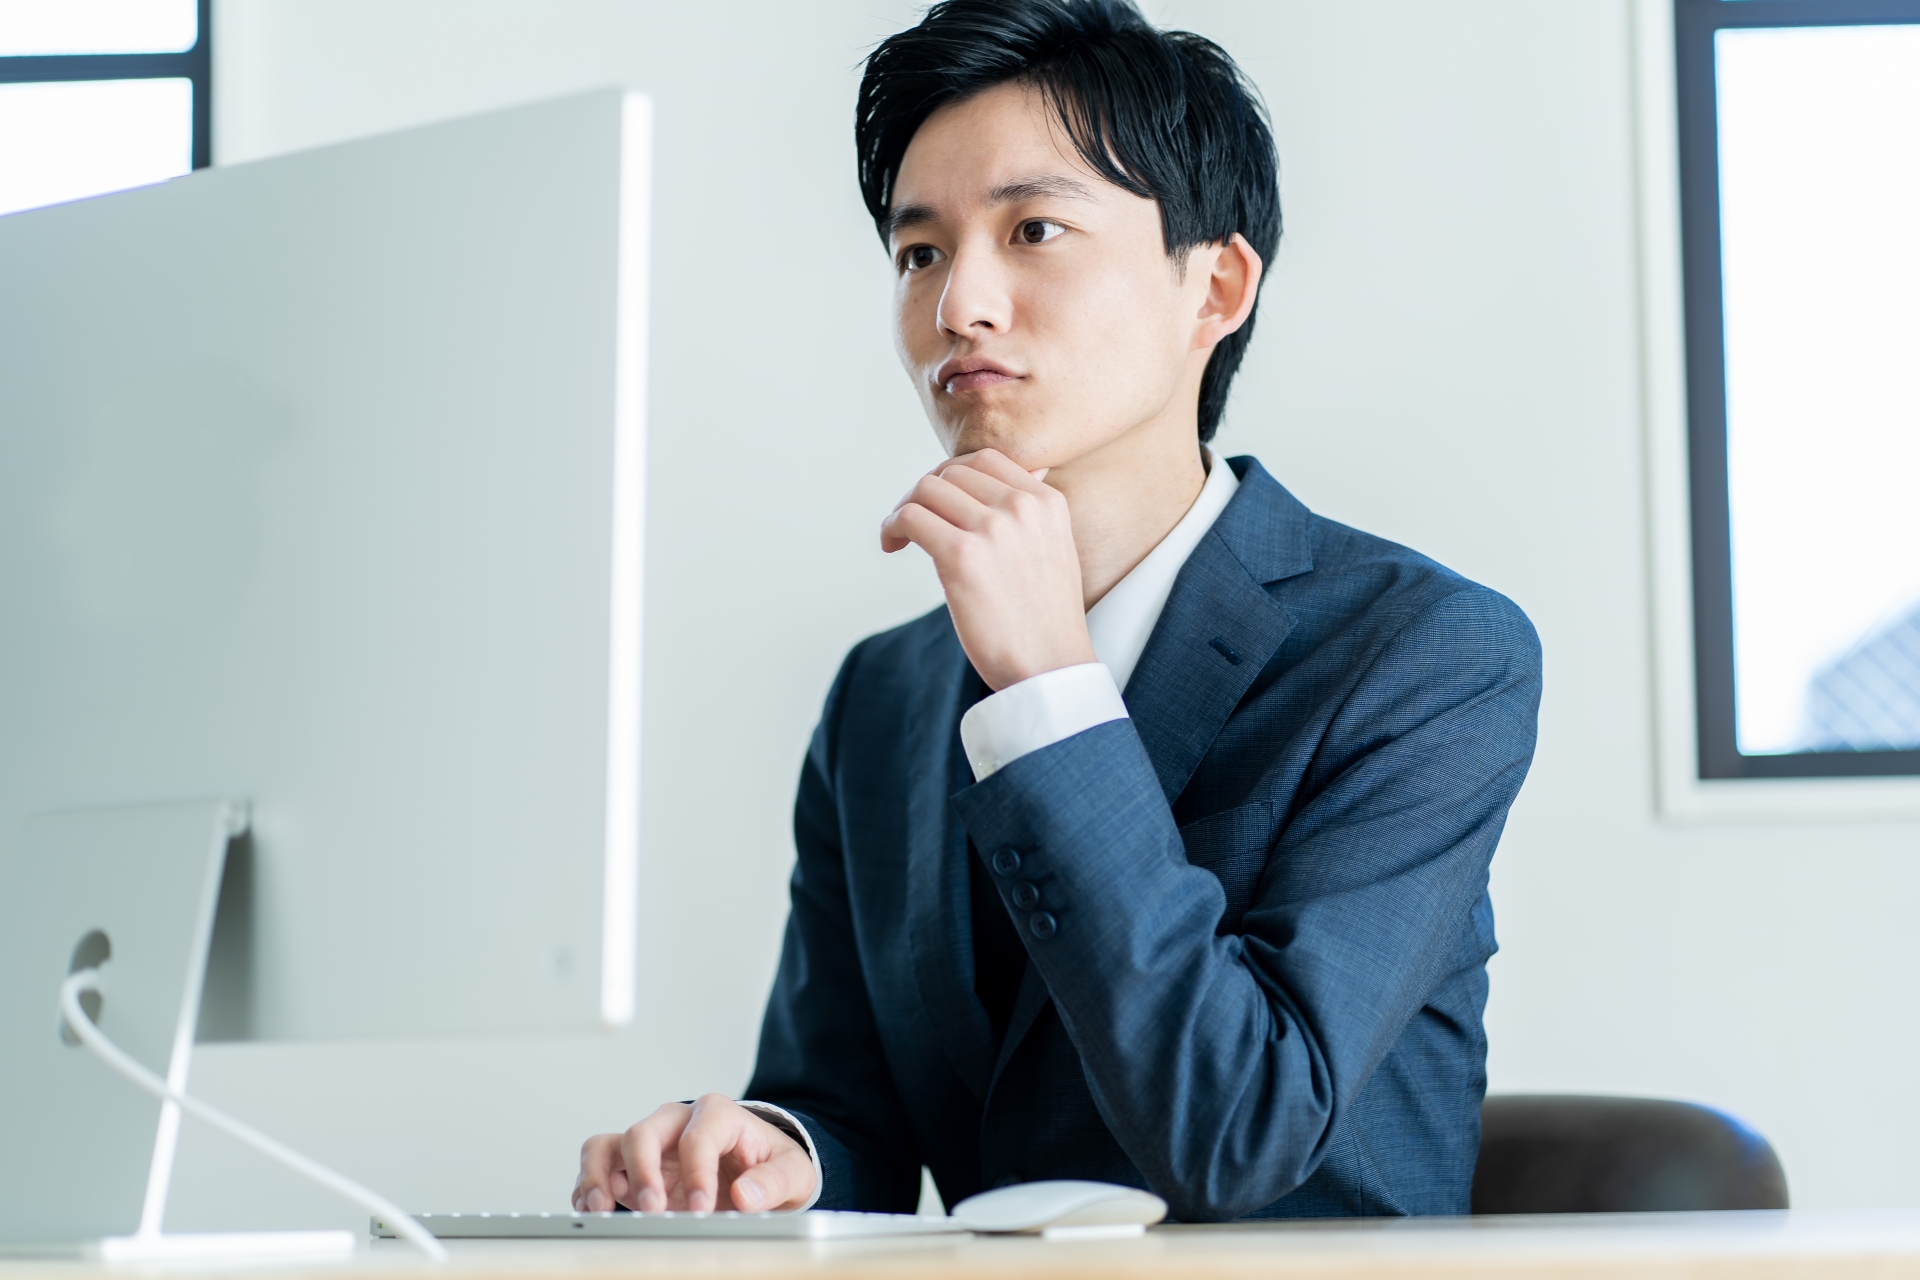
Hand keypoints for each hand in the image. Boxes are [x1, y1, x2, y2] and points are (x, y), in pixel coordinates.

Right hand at [572, 1095, 815, 1213]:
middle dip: (642, 1172)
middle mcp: (676, 1121)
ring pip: (608, 1144)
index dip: (697, 1173)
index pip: (699, 1137)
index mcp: (717, 1115)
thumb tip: (746, 1195)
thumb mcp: (792, 1172)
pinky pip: (599, 1166)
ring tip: (601, 1208)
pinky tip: (593, 1211)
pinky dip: (589, 1187)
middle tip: (652, 1210)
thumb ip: (773, 1182)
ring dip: (599, 1175)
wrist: (758, 1167)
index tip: (701, 1209)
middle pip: (644, 1132)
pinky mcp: (632, 1166)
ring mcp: (651, 1143)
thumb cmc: (770, 1163)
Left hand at [880, 449, 1094, 690]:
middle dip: (924, 494)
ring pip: (926, 490)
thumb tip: (1017, 475)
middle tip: (912, 525)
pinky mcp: (962, 557)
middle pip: (951, 473)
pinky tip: (893, 545)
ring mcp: (992, 529)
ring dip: (903, 509)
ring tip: (898, 536)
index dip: (951, 476)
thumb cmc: (1044, 618)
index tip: (939, 503)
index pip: (986, 459)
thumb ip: (1032, 513)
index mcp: (1046, 502)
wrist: (1050, 667)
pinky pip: (911, 519)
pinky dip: (892, 527)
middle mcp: (1022, 508)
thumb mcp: (1054, 549)